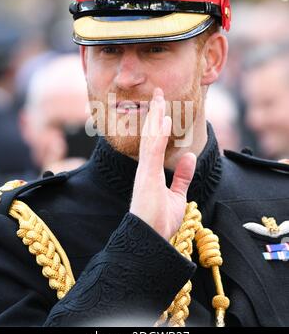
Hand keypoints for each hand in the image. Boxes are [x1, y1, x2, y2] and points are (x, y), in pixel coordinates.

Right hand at [129, 87, 196, 240]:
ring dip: (156, 116)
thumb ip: (182, 176)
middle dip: (156, 112)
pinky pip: (152, 150)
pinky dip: (157, 133)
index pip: (155, 141)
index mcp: (150, 172)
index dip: (159, 122)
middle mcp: (145, 168)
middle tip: (159, 92)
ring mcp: (144, 172)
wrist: (149, 241)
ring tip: (160, 97)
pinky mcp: (146, 177)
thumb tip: (188, 156)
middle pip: (151, 135)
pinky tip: (162, 118)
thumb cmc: (159, 222)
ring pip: (150, 137)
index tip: (163, 105)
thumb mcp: (177, 196)